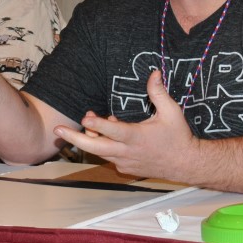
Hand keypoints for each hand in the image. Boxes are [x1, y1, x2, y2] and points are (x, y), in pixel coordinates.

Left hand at [55, 69, 199, 180]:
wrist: (185, 164)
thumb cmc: (178, 137)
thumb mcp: (171, 112)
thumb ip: (158, 92)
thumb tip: (153, 73)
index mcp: (137, 138)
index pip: (113, 131)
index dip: (98, 124)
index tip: (85, 117)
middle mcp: (127, 152)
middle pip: (95, 147)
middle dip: (74, 138)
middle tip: (57, 130)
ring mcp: (125, 163)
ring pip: (100, 152)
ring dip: (90, 138)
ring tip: (88, 122)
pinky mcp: (125, 169)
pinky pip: (108, 157)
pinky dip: (104, 146)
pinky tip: (107, 134)